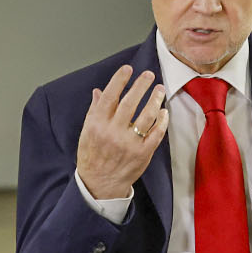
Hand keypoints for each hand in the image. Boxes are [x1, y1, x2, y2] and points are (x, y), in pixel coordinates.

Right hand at [76, 65, 169, 199]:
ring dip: (155, 100)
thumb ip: (95, 110)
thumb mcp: (87, 132)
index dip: (120, 80)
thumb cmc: (92, 155)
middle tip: (149, 74)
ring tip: (160, 89)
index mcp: (97, 125)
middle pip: (130, 103)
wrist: (100, 184)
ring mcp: (129, 144)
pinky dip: (162, 120)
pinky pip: (156, 133)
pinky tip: (164, 111)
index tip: (128, 68)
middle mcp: (113, 133)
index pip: (110, 97)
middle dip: (141, 86)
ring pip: (146, 116)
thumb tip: (99, 91)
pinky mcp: (143, 154)